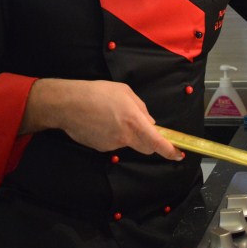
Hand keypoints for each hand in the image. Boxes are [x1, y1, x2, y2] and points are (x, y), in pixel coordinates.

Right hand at [21, 78, 183, 160]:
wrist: (68, 104)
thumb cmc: (97, 93)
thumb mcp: (125, 92)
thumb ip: (141, 108)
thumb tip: (149, 121)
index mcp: (134, 121)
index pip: (157, 142)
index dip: (170, 151)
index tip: (178, 154)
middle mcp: (125, 137)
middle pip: (146, 148)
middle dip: (150, 142)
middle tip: (145, 128)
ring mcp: (112, 145)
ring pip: (128, 144)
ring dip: (128, 134)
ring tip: (113, 116)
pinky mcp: (101, 148)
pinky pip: (114, 143)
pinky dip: (113, 135)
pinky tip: (102, 122)